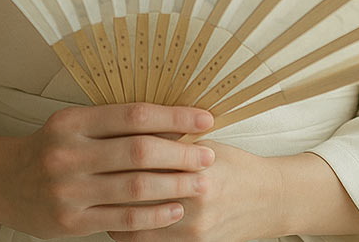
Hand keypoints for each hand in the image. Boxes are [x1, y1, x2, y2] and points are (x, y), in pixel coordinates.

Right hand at [0, 102, 215, 238]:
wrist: (3, 182)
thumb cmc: (51, 146)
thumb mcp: (74, 123)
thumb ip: (113, 123)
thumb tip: (171, 121)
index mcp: (73, 121)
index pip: (133, 114)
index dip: (173, 116)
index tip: (204, 118)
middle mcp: (70, 153)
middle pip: (138, 151)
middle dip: (180, 153)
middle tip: (208, 155)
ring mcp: (69, 190)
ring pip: (134, 187)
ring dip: (174, 185)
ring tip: (200, 183)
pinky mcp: (70, 223)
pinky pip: (121, 220)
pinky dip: (152, 215)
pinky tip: (174, 209)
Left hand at [108, 140, 281, 241]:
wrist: (269, 200)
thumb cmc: (234, 165)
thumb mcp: (204, 142)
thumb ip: (169, 139)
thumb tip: (126, 127)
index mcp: (196, 163)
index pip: (144, 158)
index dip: (115, 154)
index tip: (97, 148)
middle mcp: (196, 197)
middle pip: (137, 191)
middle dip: (108, 184)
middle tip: (89, 174)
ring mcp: (195, 227)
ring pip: (138, 223)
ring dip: (112, 212)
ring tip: (98, 199)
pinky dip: (130, 232)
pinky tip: (117, 220)